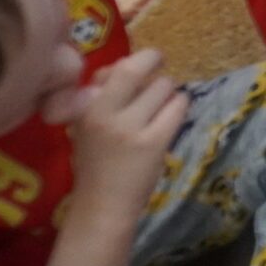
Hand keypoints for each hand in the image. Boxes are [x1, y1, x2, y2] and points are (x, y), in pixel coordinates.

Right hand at [54, 50, 185, 226]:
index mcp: (85, 108)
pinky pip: (177, 106)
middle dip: (153, 61)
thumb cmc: (95, 162)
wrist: (103, 204)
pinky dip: (180, 104)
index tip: (139, 66)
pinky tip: (173, 113)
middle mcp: (105, 113)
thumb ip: (101, 96)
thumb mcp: (85, 125)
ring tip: (162, 103)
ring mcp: (131, 128)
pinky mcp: (154, 143)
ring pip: (163, 86)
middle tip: (158, 67)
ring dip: (168, 89)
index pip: (112, 68)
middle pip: (136, 68)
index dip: (129, 61)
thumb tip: (124, 65)